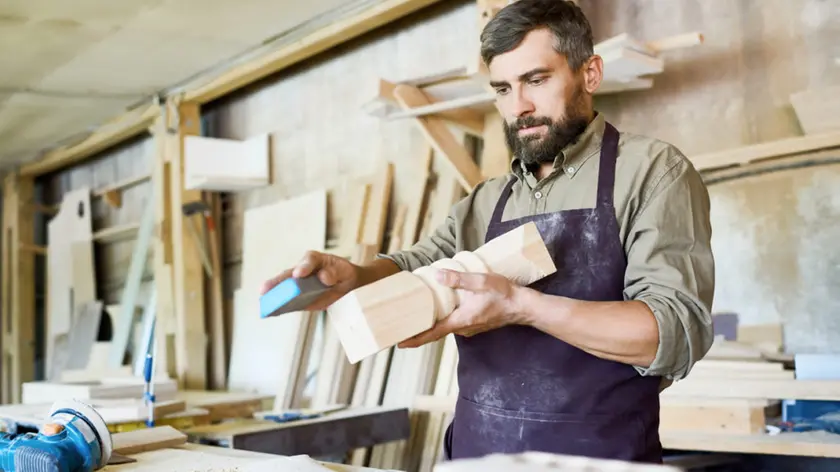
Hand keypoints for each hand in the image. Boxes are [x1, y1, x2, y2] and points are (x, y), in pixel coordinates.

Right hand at [260, 250, 359, 311]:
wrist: (345, 281)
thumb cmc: (341, 272)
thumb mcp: (342, 271)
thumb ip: (333, 273)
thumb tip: (323, 277)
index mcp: (314, 259)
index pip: (309, 261)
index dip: (303, 267)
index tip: (297, 275)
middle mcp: (302, 269)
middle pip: (287, 274)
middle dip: (276, 282)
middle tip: (265, 289)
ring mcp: (298, 284)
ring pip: (284, 288)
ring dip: (274, 296)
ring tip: (265, 304)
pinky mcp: (299, 297)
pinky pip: (288, 302)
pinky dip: (280, 307)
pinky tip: (271, 312)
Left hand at [398, 269, 525, 347]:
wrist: (522, 306)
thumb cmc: (503, 294)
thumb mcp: (481, 282)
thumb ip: (459, 280)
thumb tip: (438, 276)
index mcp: (461, 320)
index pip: (433, 333)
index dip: (415, 339)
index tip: (399, 343)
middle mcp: (463, 328)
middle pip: (435, 332)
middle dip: (417, 332)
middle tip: (399, 329)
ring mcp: (469, 327)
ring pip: (444, 328)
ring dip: (429, 326)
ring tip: (413, 319)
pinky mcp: (473, 323)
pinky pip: (453, 324)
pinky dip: (441, 321)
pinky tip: (435, 311)